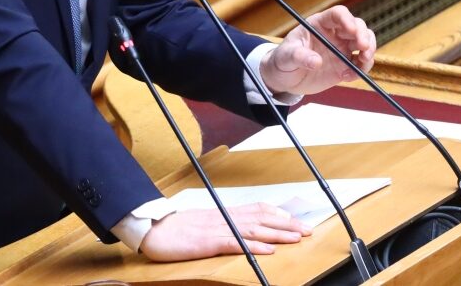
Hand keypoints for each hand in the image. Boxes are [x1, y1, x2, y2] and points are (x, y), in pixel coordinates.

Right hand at [139, 203, 310, 260]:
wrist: (152, 229)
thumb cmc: (174, 228)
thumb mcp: (201, 222)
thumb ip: (220, 223)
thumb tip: (237, 227)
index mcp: (223, 213)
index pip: (255, 209)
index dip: (277, 213)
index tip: (294, 216)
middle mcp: (224, 218)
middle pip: (261, 219)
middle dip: (286, 224)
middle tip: (307, 229)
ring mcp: (217, 230)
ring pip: (254, 231)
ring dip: (277, 234)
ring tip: (296, 238)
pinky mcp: (209, 243)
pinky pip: (235, 244)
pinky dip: (253, 247)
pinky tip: (268, 250)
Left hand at [260, 5, 375, 96]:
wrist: (285, 78)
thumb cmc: (283, 60)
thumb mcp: (285, 57)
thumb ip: (299, 56)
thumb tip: (316, 61)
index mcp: (319, 24)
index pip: (338, 14)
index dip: (347, 19)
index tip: (351, 30)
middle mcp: (334, 34)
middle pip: (357, 26)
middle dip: (363, 35)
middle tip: (363, 48)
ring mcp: (342, 49)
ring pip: (365, 43)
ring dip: (369, 50)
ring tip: (363, 61)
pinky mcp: (345, 65)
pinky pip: (361, 64)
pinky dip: (361, 69)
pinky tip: (348, 76)